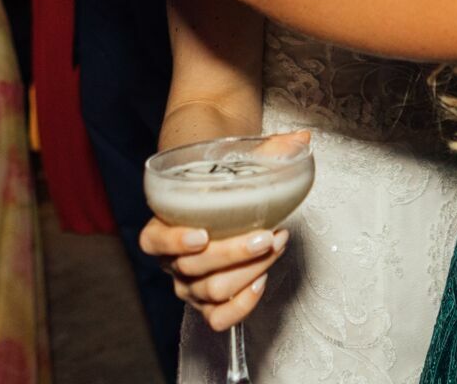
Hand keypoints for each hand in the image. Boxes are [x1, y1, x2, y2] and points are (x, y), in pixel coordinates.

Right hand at [138, 131, 308, 330]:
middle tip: (265, 236)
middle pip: (194, 268)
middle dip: (234, 254)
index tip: (202, 234)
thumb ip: (269, 149)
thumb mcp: (237, 159)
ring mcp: (190, 283)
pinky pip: (219, 318)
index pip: (153, 241)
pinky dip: (241, 305)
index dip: (174, 241)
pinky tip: (261, 279)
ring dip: (249, 271)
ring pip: (212, 291)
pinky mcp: (209, 301)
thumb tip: (303, 138)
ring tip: (275, 245)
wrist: (222, 197)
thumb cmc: (222, 181)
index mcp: (162, 224)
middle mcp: (172, 260)